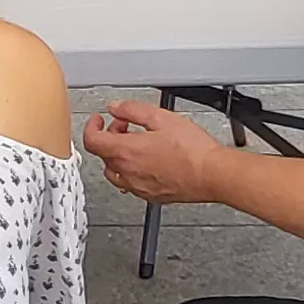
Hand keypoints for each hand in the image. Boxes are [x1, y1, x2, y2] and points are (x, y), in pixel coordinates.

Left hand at [80, 99, 226, 204]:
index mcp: (126, 151)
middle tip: (125, 127)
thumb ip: (132, 110)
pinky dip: (131, 171)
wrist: (211, 174)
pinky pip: (130, 184)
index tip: (98, 120)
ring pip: (114, 172)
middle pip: (103, 155)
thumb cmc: (192, 149)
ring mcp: (138, 187)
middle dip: (110, 137)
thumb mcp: (161, 117)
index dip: (91, 127)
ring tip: (137, 144)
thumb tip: (116, 108)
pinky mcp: (150, 195)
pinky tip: (148, 161)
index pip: (92, 141)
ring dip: (119, 156)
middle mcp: (127, 172)